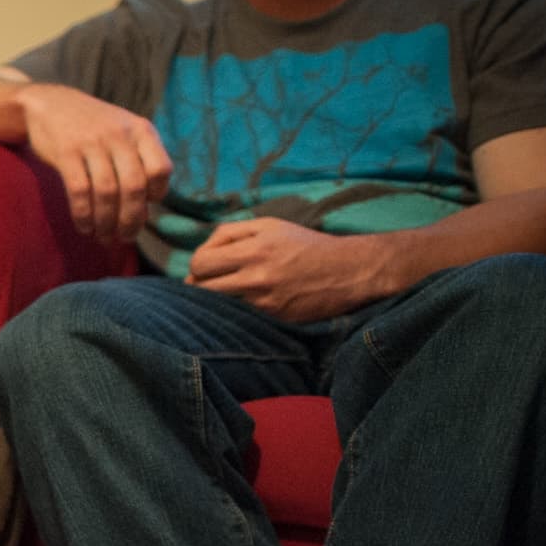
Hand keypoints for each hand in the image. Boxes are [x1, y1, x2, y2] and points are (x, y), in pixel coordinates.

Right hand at [18, 83, 172, 243]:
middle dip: (131, 219)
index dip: (157, 195)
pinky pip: (79, 191)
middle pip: (134, 186)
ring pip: (107, 192)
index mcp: (141, 130)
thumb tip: (147, 207)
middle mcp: (119, 135)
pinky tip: (84, 227)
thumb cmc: (91, 126)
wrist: (48, 104)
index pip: (161, 169)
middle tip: (125, 238)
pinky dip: (83, 215)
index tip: (145, 208)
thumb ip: (138, 160)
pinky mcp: (66, 152)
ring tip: (104, 238)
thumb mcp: (123, 131)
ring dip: (106, 222)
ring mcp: (92, 142)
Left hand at [185, 217, 386, 321]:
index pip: (199, 262)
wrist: (349, 271)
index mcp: (254, 248)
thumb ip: (230, 232)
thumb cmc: (304, 244)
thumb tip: (201, 249)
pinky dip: (232, 314)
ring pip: (215, 307)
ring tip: (221, 296)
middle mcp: (256, 276)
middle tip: (209, 283)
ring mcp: (264, 302)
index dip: (197, 265)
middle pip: (201, 288)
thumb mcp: (269, 225)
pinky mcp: (273, 320)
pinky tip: (239, 307)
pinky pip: (238, 320)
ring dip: (212, 302)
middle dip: (199, 285)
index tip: (207, 266)